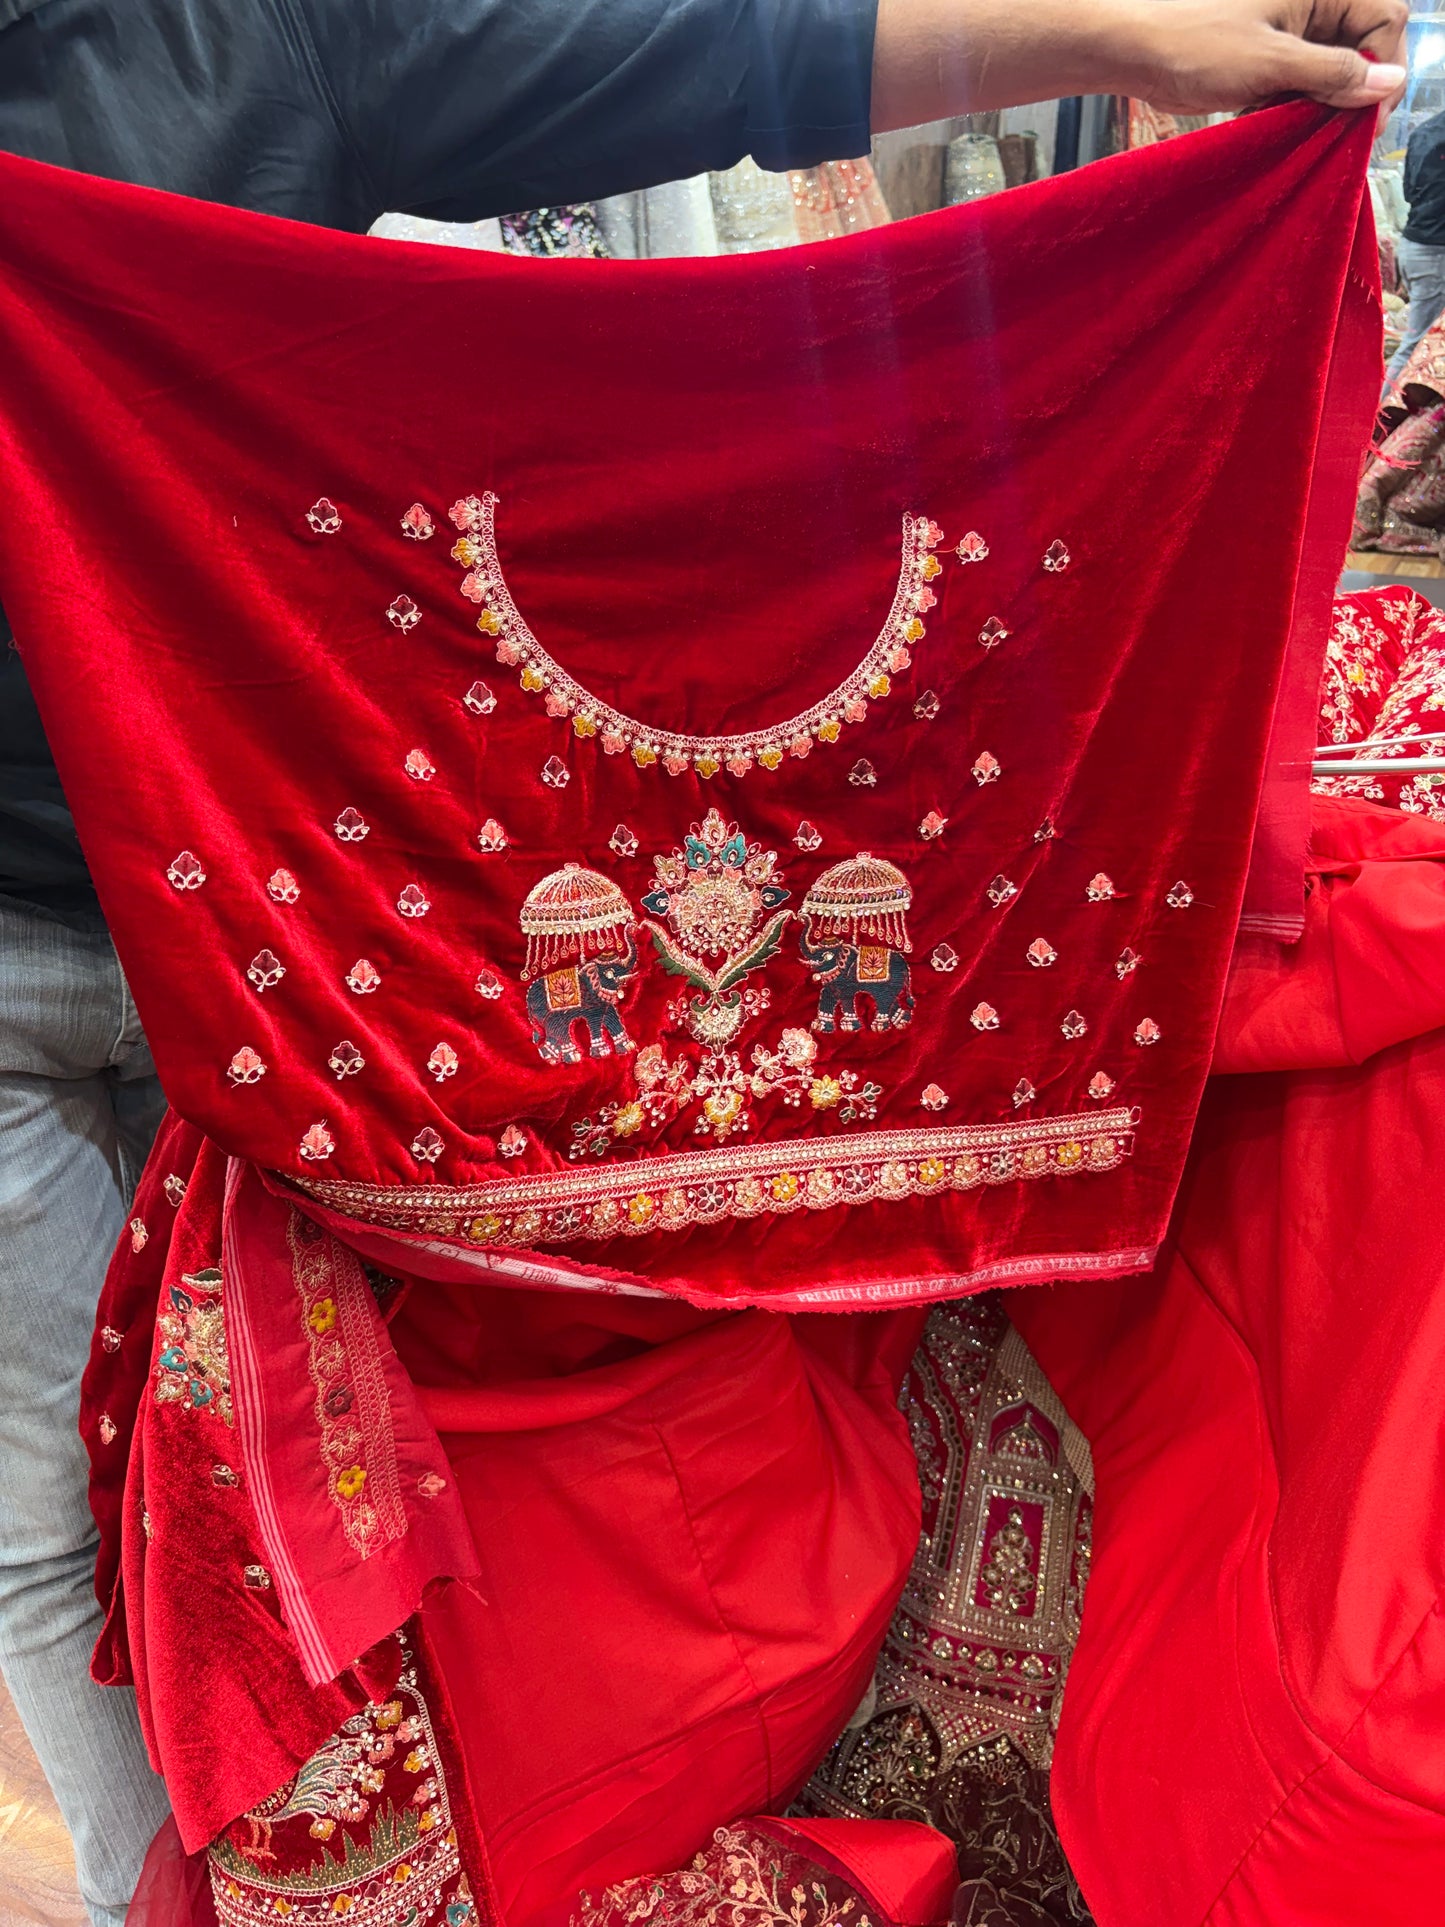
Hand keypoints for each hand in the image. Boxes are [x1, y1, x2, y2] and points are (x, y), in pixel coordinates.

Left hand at [1122, 0, 1407, 112]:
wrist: (1132, 50)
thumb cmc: (1193, 42)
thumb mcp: (1271, 63)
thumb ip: (1332, 73)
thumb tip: (1387, 84)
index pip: (1385, 20)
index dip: (1383, 70)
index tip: (1369, 118)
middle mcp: (1311, 3)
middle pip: (1362, 46)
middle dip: (1352, 91)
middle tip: (1338, 133)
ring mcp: (1289, 29)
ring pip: (1331, 70)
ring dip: (1321, 104)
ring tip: (1297, 127)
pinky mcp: (1267, 56)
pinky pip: (1300, 83)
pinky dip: (1293, 106)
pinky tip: (1271, 120)